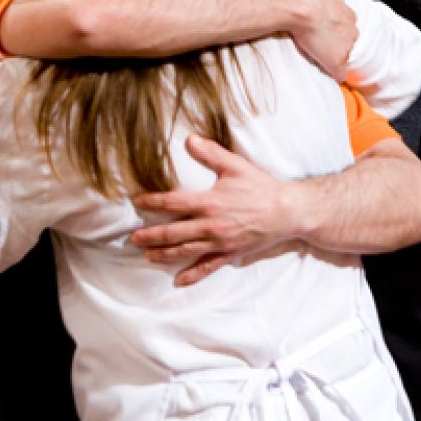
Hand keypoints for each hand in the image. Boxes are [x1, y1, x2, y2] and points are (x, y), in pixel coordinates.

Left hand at [130, 135, 301, 286]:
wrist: (287, 211)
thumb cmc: (260, 187)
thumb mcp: (235, 166)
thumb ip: (210, 153)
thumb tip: (189, 139)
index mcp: (209, 202)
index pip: (172, 203)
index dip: (151, 202)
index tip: (137, 202)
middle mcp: (210, 225)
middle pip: (172, 232)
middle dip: (150, 236)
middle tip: (133, 238)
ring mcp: (219, 242)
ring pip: (185, 251)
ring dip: (163, 254)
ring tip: (147, 256)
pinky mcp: (229, 254)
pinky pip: (208, 267)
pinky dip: (193, 275)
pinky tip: (179, 281)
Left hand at [288, 0, 356, 80]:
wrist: (299, 7)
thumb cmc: (313, 33)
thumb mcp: (331, 61)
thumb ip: (340, 69)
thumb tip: (343, 76)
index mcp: (351, 29)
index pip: (350, 40)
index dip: (340, 46)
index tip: (329, 50)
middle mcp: (346, 12)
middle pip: (344, 21)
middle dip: (334, 27)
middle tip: (317, 35)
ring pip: (335, 2)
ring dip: (326, 8)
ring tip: (309, 17)